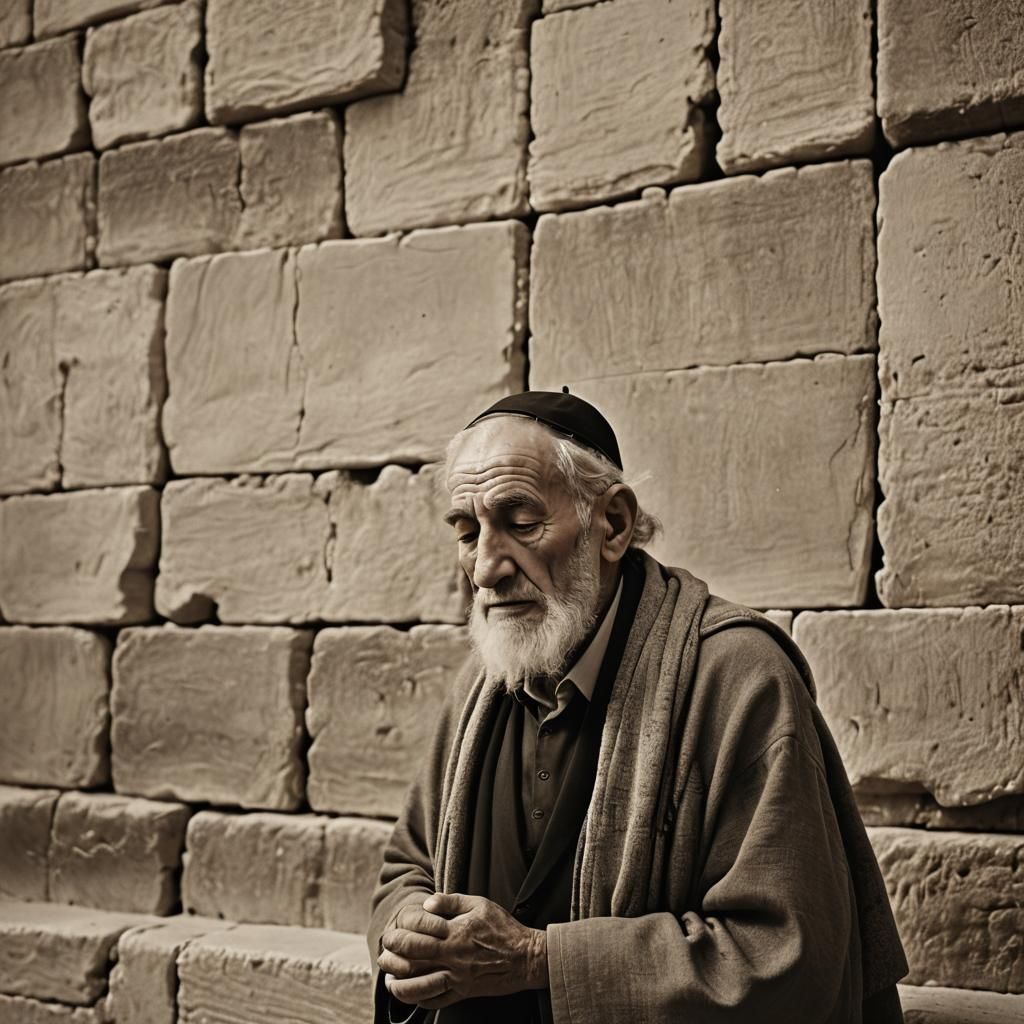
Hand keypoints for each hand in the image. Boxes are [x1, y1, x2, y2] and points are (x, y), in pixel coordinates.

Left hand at [379, 892, 547, 1008]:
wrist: (526, 958)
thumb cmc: (503, 928)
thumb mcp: (480, 904)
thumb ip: (452, 901)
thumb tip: (427, 902)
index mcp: (455, 934)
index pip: (417, 935)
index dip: (399, 935)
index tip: (390, 933)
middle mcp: (453, 958)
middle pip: (413, 960)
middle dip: (393, 957)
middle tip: (383, 953)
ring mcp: (457, 979)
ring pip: (420, 987)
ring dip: (399, 985)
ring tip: (389, 980)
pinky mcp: (463, 993)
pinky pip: (436, 1002)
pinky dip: (419, 1000)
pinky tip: (410, 995)